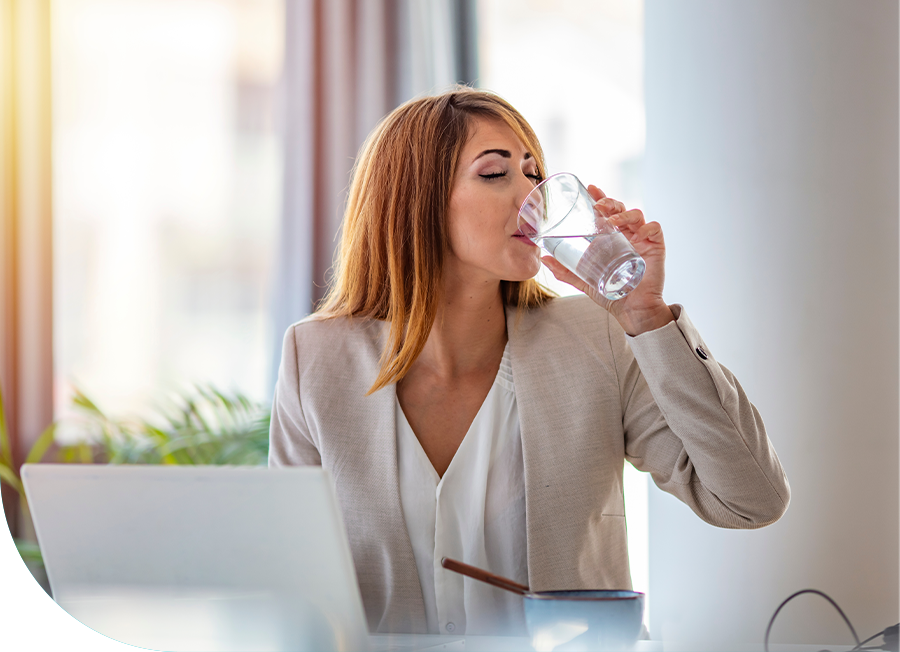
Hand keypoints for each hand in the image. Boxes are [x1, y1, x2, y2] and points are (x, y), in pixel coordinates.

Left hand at [541, 185, 673, 335]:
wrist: (632, 311)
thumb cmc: (611, 293)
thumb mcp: (584, 280)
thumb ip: (565, 271)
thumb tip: (544, 260)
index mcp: (612, 237)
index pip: (607, 211)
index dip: (600, 197)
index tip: (590, 188)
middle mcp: (627, 234)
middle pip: (621, 208)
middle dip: (610, 203)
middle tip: (598, 207)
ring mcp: (642, 239)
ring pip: (637, 215)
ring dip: (624, 213)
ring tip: (613, 221)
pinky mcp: (656, 247)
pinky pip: (655, 229)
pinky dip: (647, 227)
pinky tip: (638, 233)